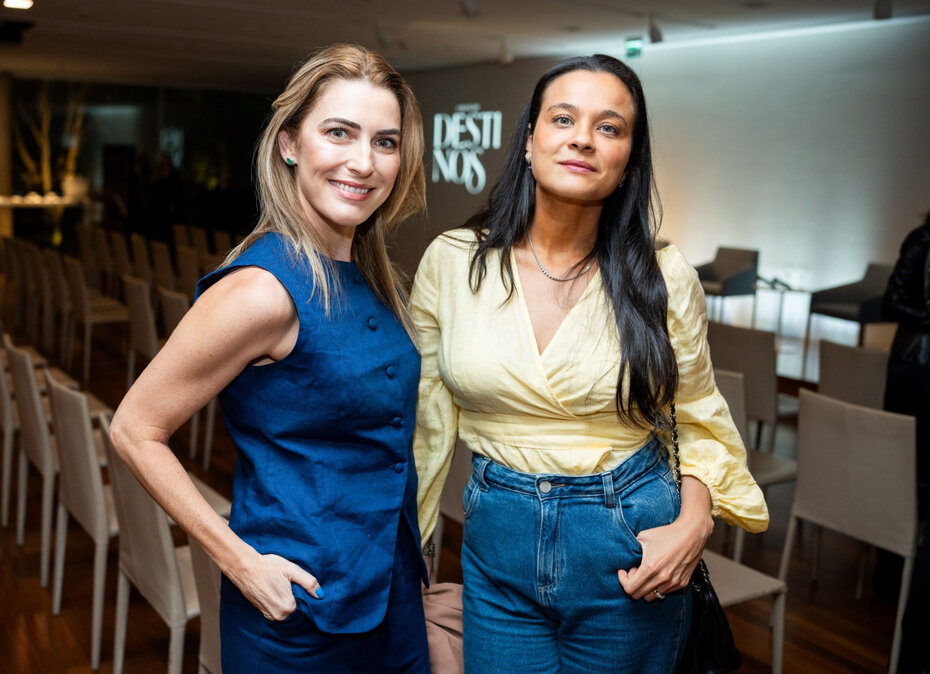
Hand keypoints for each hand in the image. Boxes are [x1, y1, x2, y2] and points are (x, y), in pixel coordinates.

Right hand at [232, 550, 323, 620]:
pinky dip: (277, 600)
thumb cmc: (268, 566)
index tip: (293, 582)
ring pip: (285, 608)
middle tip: (284, 581)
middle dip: (293, 595)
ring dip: (284, 598)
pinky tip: (272, 588)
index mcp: (288, 607)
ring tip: (277, 584)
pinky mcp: (262, 612)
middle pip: (295, 606)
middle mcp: (279, 615)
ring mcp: (269, 615)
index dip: (301, 591)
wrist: (244, 567)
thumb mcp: (292, 570)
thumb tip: (321, 595)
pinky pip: (276, 609)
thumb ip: (308, 582)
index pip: (304, 603)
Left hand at [617, 476, 712, 601]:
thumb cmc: (667, 533)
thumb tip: (625, 558)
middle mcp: (662, 579)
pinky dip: (658, 587)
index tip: (624, 571)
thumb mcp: (644, 537)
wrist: (692, 533)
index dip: (623, 580)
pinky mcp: (682, 583)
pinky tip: (659, 573)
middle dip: (632, 584)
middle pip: (639, 595)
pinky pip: (665, 592)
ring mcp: (673, 583)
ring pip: (652, 597)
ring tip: (647, 573)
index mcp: (650, 568)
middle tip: (634, 571)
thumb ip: (632, 550)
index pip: (630, 588)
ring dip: (645, 587)